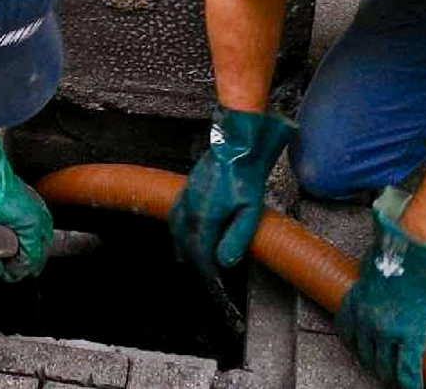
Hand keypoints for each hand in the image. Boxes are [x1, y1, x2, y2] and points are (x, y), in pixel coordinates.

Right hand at [168, 106, 294, 277]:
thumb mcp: (250, 210)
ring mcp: (186, 195)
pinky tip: (181, 228)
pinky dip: (176, 227)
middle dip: (193, 259)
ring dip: (181, 244)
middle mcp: (190, 207)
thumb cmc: (245, 174)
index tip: (213, 279)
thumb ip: (237, 238)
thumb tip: (225, 261)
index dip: (206, 268)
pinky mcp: (187, 187)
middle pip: (185, 241)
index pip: (200, 250)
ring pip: (176, 227)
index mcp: (205, 216)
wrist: (237, 146)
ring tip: (185, 257)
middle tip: (203, 272)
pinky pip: (175, 212)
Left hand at [336, 188, 425, 388]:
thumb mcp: (369, 266)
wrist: (413, 249)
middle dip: (372, 362)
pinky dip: (410, 379)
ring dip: (389, 373)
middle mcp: (364, 319)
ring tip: (395, 379)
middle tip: (380, 368)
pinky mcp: (409, 334)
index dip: (355, 345)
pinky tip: (414, 386)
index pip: (346, 332)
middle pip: (364, 351)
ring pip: (384, 363)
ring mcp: (385, 329)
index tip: (360, 350)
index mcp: (353, 302)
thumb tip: (372, 276)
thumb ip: (368, 279)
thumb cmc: (394, 251)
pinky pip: (407, 366)